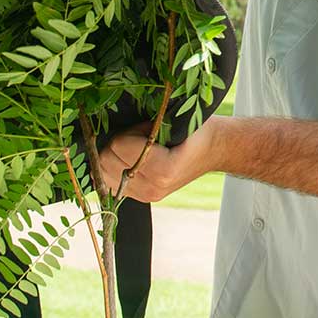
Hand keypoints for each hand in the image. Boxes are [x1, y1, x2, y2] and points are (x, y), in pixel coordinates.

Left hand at [97, 119, 217, 202]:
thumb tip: (114, 124)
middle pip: (106, 161)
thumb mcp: (172, 119)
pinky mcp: (144, 198)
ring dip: (114, 157)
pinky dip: (115, 169)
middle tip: (138, 137)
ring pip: (104, 174)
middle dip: (117, 144)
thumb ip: (144, 126)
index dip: (128, 131)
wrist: (213, 149)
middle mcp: (153, 187)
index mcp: (162, 169)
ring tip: (135, 149)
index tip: (145, 129)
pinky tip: (132, 161)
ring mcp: (147, 195)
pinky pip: (112, 183)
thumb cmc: (196, 130)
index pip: (118, 145)